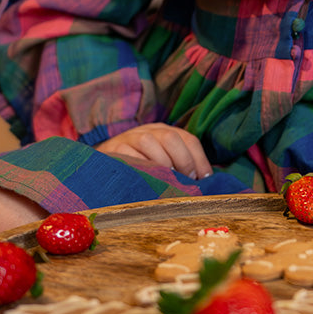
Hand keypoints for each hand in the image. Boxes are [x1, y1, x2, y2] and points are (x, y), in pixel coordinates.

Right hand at [96, 123, 212, 178]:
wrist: (105, 167)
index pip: (189, 139)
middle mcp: (150, 131)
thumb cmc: (142, 169)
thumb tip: (207, 182)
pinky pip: (130, 155)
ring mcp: (131, 138)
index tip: (205, 179)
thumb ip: (182, 168)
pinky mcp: (115, 149)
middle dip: (183, 161)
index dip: (200, 160)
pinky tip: (148, 180)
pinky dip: (141, 168)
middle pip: (171, 137)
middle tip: (185, 182)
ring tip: (167, 182)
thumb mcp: (164, 163)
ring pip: (150, 143)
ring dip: (162, 164)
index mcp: (166, 132)